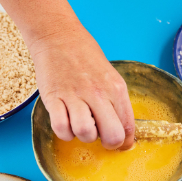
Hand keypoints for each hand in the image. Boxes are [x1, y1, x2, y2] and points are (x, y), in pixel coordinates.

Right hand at [27, 21, 134, 149]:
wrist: (58, 37)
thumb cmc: (86, 57)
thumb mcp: (111, 76)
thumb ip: (116, 102)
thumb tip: (122, 129)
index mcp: (116, 88)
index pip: (128, 126)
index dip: (125, 142)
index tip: (119, 143)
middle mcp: (98, 93)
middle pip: (112, 136)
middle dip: (108, 144)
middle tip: (100, 136)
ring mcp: (74, 96)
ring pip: (86, 134)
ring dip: (83, 136)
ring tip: (80, 124)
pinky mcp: (53, 98)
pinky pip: (61, 128)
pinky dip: (64, 132)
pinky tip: (66, 122)